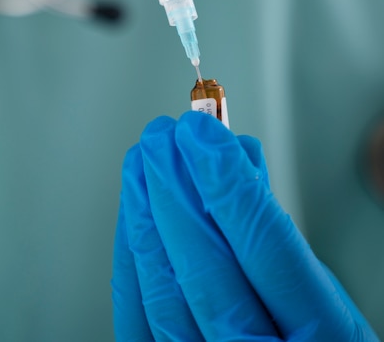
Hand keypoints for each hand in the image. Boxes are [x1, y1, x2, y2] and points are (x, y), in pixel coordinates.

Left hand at [113, 111, 378, 340]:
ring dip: (147, 215)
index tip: (204, 133)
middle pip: (207, 270)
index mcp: (321, 339)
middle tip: (162, 138)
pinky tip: (133, 214)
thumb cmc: (309, 340)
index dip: (228, 182)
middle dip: (176, 191)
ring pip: (165, 293)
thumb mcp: (321, 290)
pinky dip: (132, 257)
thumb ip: (279, 229)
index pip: (268, 247)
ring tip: (141, 164)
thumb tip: (237, 158)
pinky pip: (137, 317)